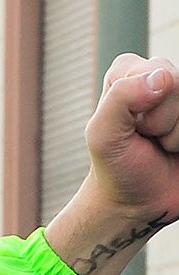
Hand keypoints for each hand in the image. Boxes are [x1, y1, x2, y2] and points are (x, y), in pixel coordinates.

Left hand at [48, 55, 178, 274]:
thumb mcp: (103, 136)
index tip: (129, 127)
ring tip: (164, 145)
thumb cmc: (117, 168)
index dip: (142, 106)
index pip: (155, 71)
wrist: (139, 204)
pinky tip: (178, 150)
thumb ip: (121, 98)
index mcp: (132, 72)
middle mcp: (162, 77)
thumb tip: (161, 76)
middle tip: (149, 139)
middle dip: (164, 120)